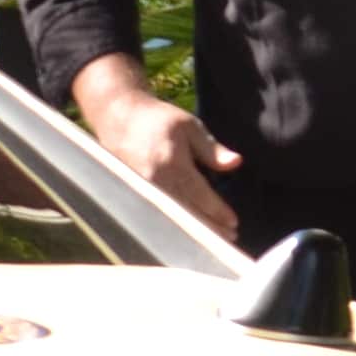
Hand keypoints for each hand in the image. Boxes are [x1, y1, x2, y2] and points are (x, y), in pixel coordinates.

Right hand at [70, 53, 240, 236]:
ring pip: (172, 218)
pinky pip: (158, 215)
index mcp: (173, 163)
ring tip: (213, 239)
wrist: (119, 117)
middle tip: (229, 238)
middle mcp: (156, 181)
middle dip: (210, 228)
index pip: (201, 195)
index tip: (234, 223)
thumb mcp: (189, 126)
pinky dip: (175, 227)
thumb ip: (212, 149)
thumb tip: (236, 163)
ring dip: (194, 231)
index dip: (218, 212)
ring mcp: (142, 190)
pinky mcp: (133, 194)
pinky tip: (187, 234)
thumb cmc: (158, 119)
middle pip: (187, 213)